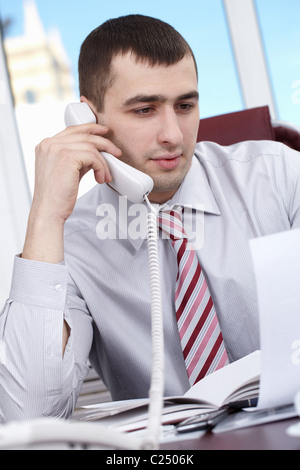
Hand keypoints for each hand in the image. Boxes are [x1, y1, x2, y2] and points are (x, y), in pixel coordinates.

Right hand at [22, 123, 121, 262]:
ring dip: (103, 162)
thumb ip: (76, 158)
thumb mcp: (65, 171)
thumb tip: (94, 154)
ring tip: (106, 176)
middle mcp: (49, 144)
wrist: (49, 211)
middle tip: (116, 152)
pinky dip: (102, 167)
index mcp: (46, 145)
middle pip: (83, 135)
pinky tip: (100, 178)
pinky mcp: (67, 157)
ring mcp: (57, 149)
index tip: (104, 132)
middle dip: (103, 142)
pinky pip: (93, 157)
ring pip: (91, 146)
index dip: (90, 129)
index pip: (72, 130)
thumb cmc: (56, 197)